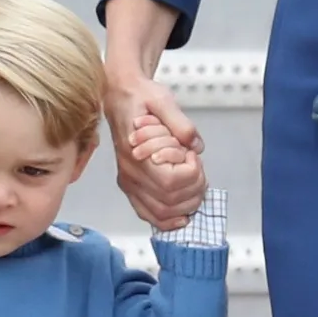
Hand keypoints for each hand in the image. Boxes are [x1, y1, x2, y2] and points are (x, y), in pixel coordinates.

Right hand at [104, 68, 206, 228]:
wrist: (119, 95)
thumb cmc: (140, 97)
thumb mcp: (162, 99)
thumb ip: (181, 123)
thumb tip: (196, 146)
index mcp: (135, 152)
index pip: (169, 181)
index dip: (190, 173)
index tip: (192, 154)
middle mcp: (130, 172)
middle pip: (169, 201)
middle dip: (194, 188)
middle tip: (198, 167)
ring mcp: (129, 182)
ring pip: (161, 213)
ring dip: (186, 204)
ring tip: (194, 181)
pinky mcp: (130, 185)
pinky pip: (147, 213)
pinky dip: (167, 220)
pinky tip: (181, 215)